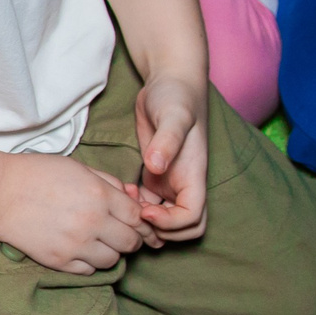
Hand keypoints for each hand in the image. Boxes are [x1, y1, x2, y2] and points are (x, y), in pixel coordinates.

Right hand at [0, 151, 148, 273]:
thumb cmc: (36, 174)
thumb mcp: (77, 167)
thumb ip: (108, 182)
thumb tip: (132, 197)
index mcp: (99, 195)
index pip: (138, 217)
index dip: (140, 220)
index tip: (133, 221)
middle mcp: (92, 222)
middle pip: (131, 242)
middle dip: (129, 238)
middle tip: (118, 234)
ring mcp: (75, 244)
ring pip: (112, 260)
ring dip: (109, 252)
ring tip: (96, 242)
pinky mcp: (58, 261)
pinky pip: (88, 271)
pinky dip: (88, 263)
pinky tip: (78, 250)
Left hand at [131, 73, 209, 241]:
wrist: (168, 82)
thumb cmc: (176, 96)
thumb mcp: (173, 115)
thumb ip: (167, 140)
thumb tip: (156, 166)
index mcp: (194, 176)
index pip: (193, 219)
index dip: (170, 223)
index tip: (145, 210)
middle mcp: (184, 184)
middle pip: (183, 228)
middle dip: (160, 231)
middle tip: (132, 215)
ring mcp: (169, 181)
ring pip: (164, 220)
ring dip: (145, 222)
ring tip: (124, 203)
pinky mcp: (154, 176)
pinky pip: (148, 205)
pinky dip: (136, 208)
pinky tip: (120, 191)